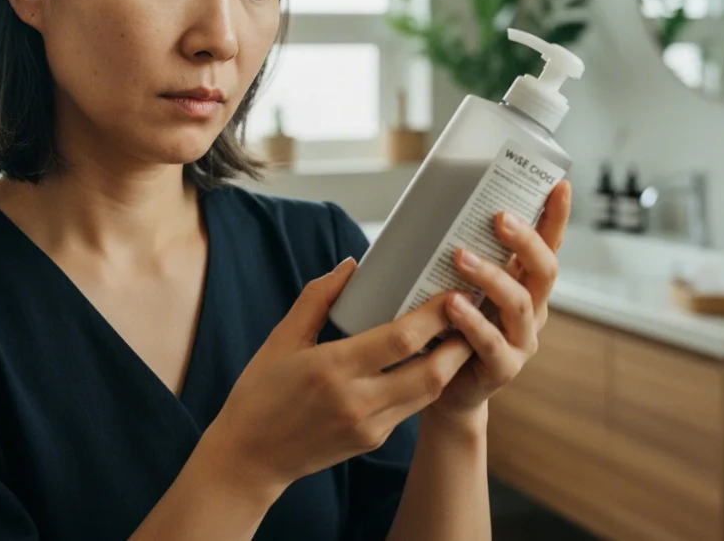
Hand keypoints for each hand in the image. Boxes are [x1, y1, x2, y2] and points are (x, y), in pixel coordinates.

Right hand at [202, 258, 475, 495]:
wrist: (249, 459)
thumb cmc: (260, 392)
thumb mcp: (282, 338)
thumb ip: (318, 298)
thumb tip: (351, 265)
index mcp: (332, 368)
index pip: (400, 339)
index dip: (434, 315)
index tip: (452, 291)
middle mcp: (357, 401)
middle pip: (430, 372)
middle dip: (459, 341)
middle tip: (473, 311)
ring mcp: (368, 425)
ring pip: (427, 393)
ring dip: (450, 363)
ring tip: (462, 331)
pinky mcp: (372, 440)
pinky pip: (411, 407)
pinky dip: (427, 381)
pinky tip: (432, 359)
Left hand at [420, 181, 571, 434]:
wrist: (445, 385)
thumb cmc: (450, 324)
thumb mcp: (461, 283)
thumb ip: (463, 254)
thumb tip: (437, 206)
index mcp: (525, 284)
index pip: (548, 245)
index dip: (556, 217)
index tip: (559, 185)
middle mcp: (532, 309)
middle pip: (544, 271)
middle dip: (526, 241)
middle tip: (499, 217)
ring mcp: (521, 340)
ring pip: (519, 304)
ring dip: (492, 277)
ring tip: (461, 257)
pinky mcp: (502, 368)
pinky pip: (492, 343)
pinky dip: (473, 322)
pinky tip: (453, 305)